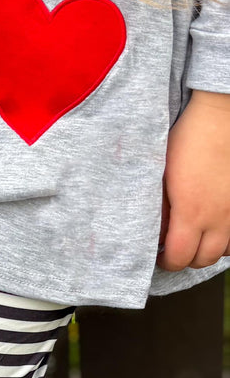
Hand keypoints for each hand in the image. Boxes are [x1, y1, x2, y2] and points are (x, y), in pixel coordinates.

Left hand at [157, 90, 229, 270]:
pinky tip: (215, 224)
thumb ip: (159, 207)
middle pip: (204, 260)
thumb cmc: (187, 140)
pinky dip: (227, 236)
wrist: (220, 115)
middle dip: (186, 259)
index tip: (158, 254)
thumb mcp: (161, 175)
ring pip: (226, 249)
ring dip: (209, 249)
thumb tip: (155, 231)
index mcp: (192, 212)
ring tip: (195, 237)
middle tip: (174, 247)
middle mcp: (219, 217)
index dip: (166, 262)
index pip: (179, 258)